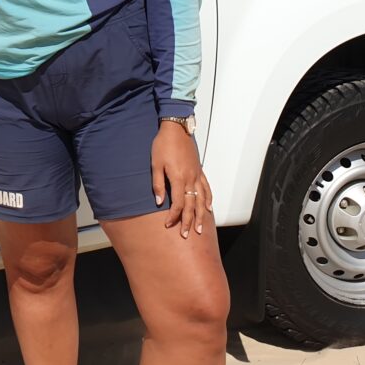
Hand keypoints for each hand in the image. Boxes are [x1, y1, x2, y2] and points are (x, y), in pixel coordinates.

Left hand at [151, 122, 213, 238]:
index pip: (178, 204)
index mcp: (178, 178)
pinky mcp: (199, 171)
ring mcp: (197, 175)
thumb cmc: (163, 145)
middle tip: (188, 235)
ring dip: (201, 215)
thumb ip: (158, 184)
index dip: (174, 216)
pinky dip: (208, 199)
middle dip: (189, 221)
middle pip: (192, 205)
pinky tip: (208, 208)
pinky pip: (207, 188)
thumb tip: (159, 202)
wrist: (176, 129)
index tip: (168, 224)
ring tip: (200, 228)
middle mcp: (190, 179)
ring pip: (202, 200)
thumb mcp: (155, 164)